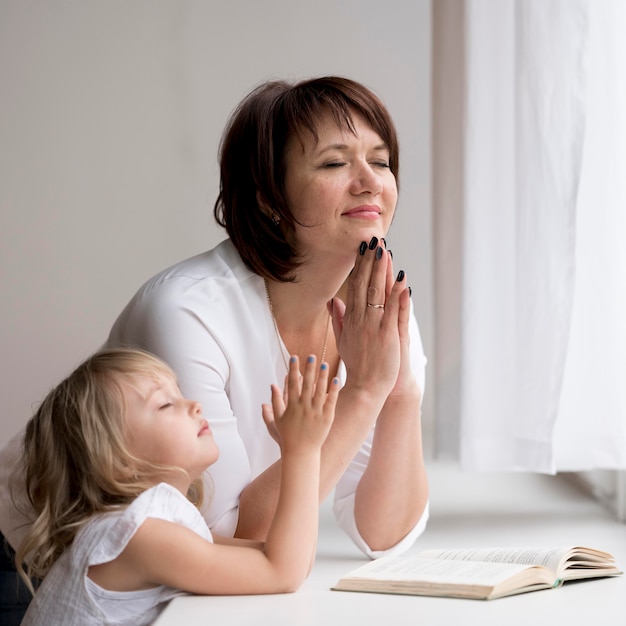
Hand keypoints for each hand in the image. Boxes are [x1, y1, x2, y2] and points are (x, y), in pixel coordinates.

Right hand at [261, 355, 338, 451]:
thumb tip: (272, 385)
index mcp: (292, 406)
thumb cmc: (288, 436)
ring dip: (322, 376)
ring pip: (320, 391)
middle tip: (311, 356)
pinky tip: (336, 379)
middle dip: (309, 369)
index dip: (292, 369)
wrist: (301, 453)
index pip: (292, 384)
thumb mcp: (277, 419)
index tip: (294, 357)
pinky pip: (331, 401)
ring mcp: (316, 412)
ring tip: (325, 364)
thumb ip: (275, 401)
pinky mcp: (326, 418)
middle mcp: (304, 407)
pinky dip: (333, 390)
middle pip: (307, 384)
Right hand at [330, 237, 408, 396]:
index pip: (355, 287)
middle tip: (374, 240)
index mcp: (351, 319)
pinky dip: (397, 294)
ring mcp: (373, 325)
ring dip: (381, 270)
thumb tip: (333, 302)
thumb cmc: (357, 365)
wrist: (365, 387)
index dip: (360, 267)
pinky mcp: (387, 334)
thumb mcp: (343, 339)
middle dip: (370, 261)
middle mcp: (360, 319)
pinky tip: (402, 278)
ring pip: (377, 292)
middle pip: (365, 284)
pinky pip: (392, 310)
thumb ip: (338, 319)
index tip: (363, 249)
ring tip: (385, 250)